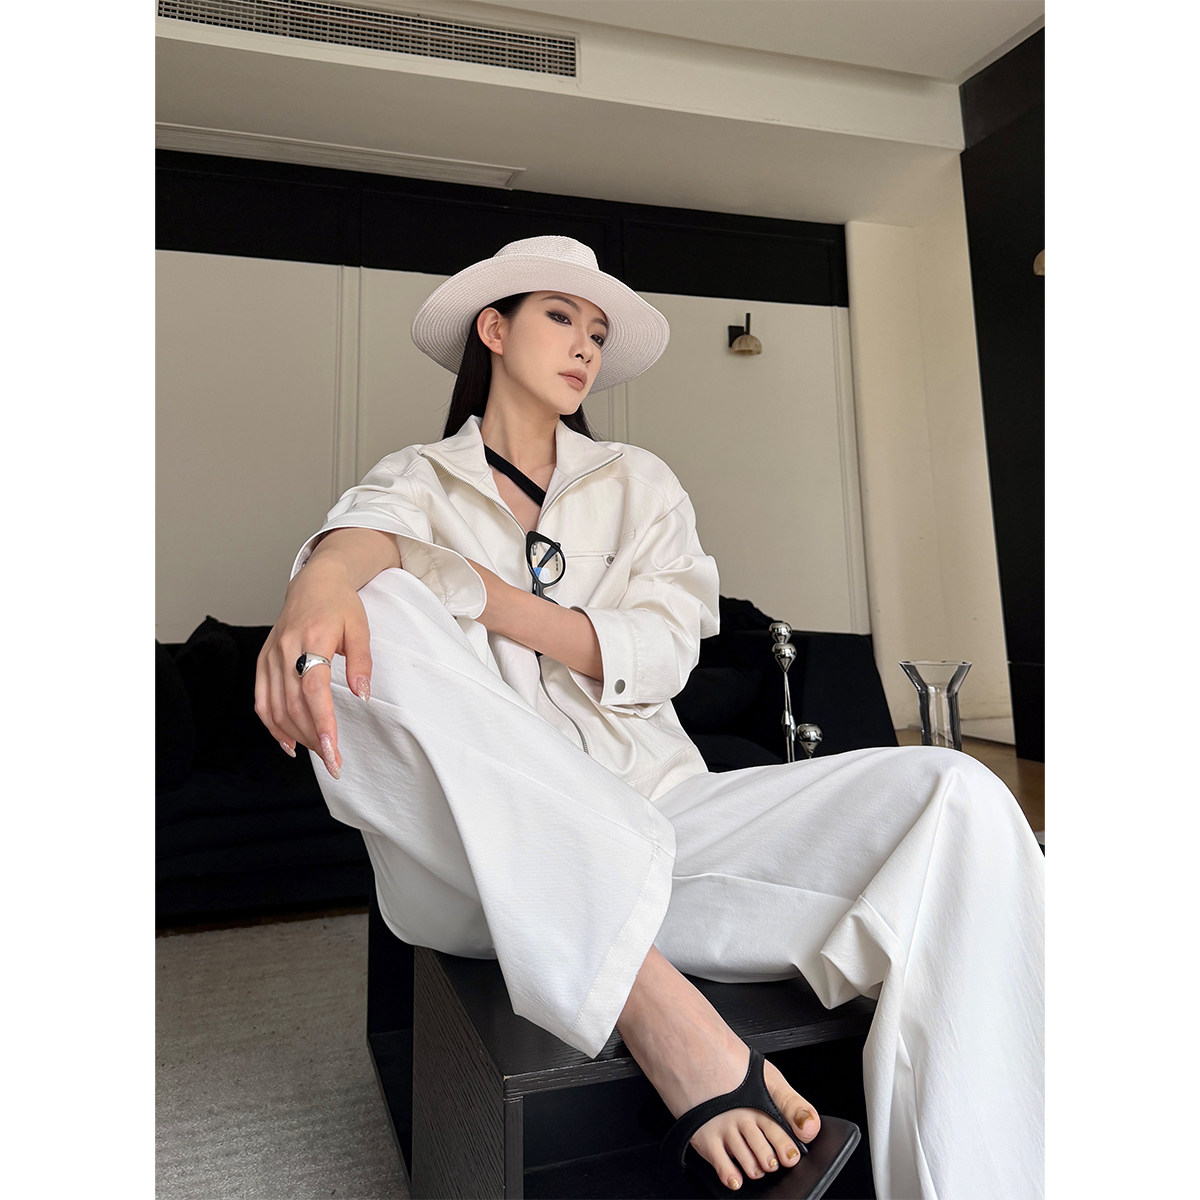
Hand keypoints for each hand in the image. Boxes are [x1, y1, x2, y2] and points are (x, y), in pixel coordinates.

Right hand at [254, 557, 373, 778]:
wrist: (313, 583)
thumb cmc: (340, 606)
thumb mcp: (360, 628)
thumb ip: (361, 662)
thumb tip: (362, 695)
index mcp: (311, 639)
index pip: (313, 689)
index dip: (321, 721)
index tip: (332, 748)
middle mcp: (285, 650)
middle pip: (293, 704)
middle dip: (313, 738)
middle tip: (334, 762)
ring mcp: (270, 657)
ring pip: (276, 707)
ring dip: (296, 735)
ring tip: (319, 754)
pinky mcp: (262, 662)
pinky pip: (262, 700)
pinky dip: (272, 725)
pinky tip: (289, 743)